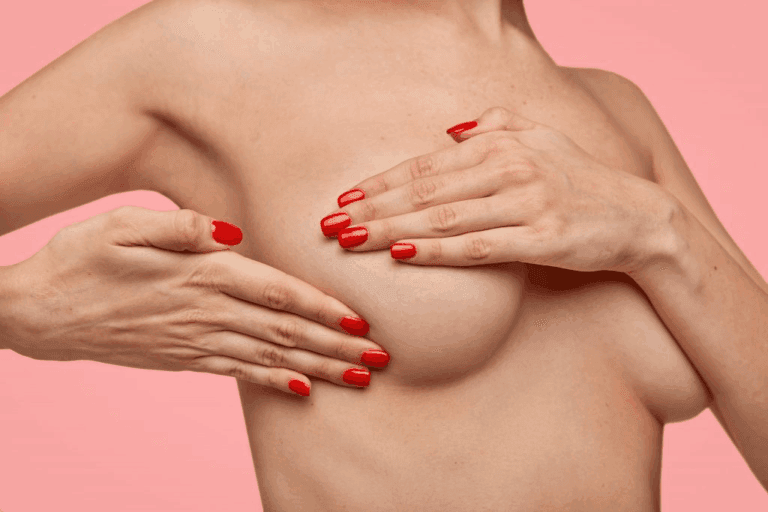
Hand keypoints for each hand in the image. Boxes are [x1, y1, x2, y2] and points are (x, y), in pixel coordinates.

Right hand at [4, 206, 388, 396]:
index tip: (361, 319)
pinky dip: (274, 383)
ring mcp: (195, 340)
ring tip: (357, 377)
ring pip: (269, 357)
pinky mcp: (184, 359)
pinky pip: (239, 374)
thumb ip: (182, 227)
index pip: (277, 292)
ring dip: (317, 367)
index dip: (323, 306)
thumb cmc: (82, 258)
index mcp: (201, 273)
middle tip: (379, 356)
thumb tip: (234, 235)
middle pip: (285, 330)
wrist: (40, 312)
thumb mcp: (123, 225)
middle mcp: (205, 311)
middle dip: (336, 343)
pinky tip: (302, 390)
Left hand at [320, 106, 671, 272]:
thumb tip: (450, 130)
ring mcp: (525, 203)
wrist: (640, 218)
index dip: (380, 183)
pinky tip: (402, 255)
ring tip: (351, 241)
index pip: (425, 164)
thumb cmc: (582, 179)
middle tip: (328, 226)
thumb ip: (497, 127)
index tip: (344, 200)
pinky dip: (436, 251)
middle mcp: (508, 168)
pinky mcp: (541, 239)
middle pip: (424, 191)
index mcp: (501, 146)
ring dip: (391, 229)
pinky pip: (477, 247)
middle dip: (371, 209)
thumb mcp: (543, 140)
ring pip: (442, 217)